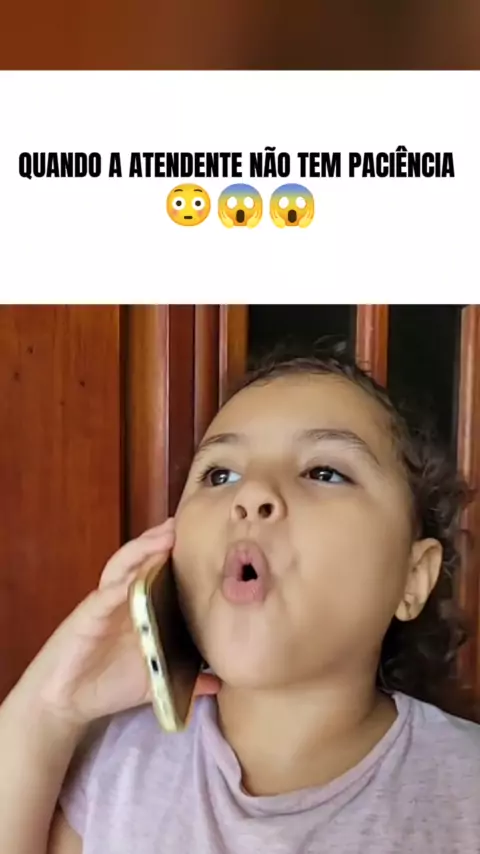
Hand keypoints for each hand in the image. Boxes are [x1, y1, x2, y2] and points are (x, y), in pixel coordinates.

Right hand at [19, 520, 219, 727]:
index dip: (176, 553)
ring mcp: (105, 604)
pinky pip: (103, 597)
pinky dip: (117, 587)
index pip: (159, 571)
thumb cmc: (110, 684)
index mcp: (141, 607)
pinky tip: (131, 579)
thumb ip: (186, 679)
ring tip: (163, 538)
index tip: (202, 536)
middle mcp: (123, 599)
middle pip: (141, 560)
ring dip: (142, 551)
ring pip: (122, 568)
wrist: (67, 701)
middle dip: (159, 540)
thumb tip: (218, 682)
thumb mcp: (156, 681)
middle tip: (181, 524)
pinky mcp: (88, 618)